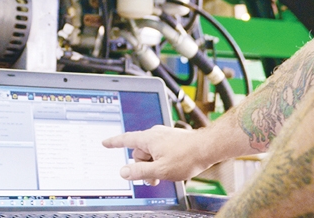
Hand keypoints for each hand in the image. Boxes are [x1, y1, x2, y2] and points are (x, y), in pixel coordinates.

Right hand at [101, 125, 217, 184]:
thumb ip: (139, 172)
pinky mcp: (172, 139)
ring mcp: (164, 136)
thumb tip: (124, 172)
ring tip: (166, 173)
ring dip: (153, 165)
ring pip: (150, 153)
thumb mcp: (159, 170)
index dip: (114, 143)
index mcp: (148, 139)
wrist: (208, 148)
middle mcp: (154, 134)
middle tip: (153, 178)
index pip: (125, 140)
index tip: (105, 143)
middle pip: (139, 152)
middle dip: (143, 166)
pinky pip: (160, 151)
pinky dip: (161, 160)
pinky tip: (172, 166)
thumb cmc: (186, 156)